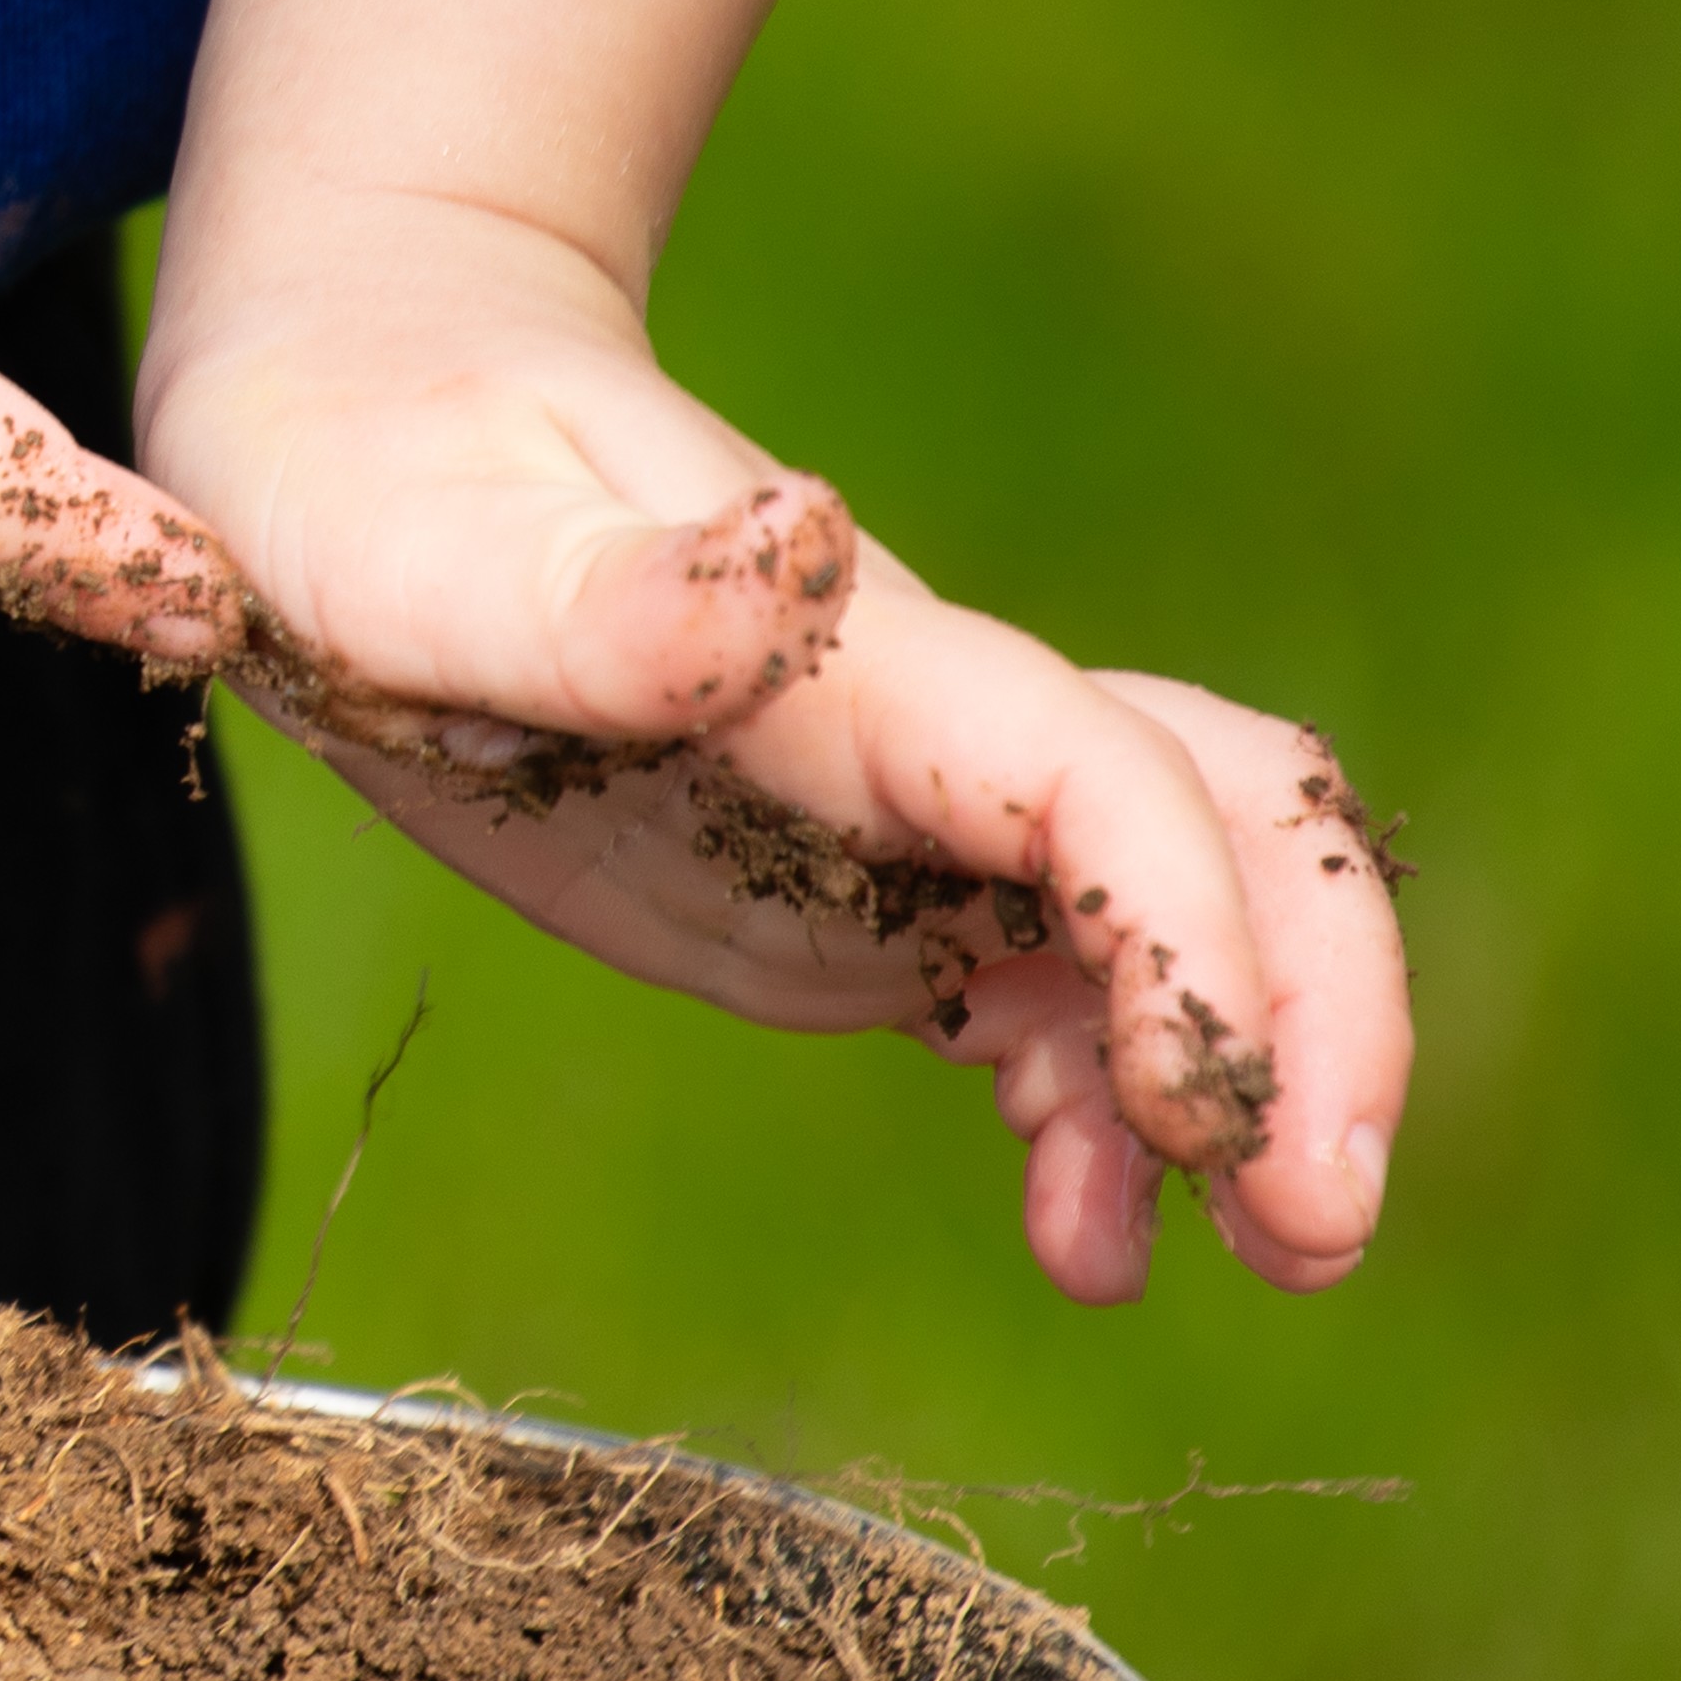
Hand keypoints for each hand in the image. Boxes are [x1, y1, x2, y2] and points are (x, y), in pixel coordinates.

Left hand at [142, 198, 1402, 1299]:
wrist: (364, 415)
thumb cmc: (367, 477)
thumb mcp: (421, 555)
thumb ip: (604, 595)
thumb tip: (807, 537)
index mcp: (840, 658)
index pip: (1097, 769)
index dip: (1191, 928)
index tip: (1204, 1107)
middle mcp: (919, 725)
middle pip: (1222, 821)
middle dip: (1312, 1008)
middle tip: (1316, 1233)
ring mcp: (907, 806)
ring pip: (1174, 908)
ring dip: (1238, 1071)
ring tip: (1249, 1265)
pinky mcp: (863, 878)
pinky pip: (1055, 980)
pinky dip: (1106, 1103)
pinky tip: (1091, 1233)